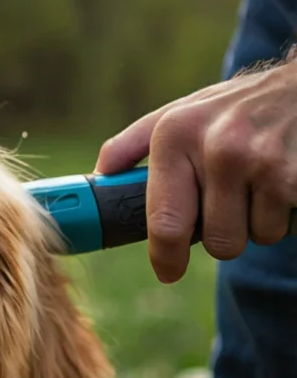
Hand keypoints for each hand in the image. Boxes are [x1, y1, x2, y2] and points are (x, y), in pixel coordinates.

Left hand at [95, 58, 296, 282]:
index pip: (164, 222)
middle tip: (232, 201)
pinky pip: (286, 226)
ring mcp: (263, 161)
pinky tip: (286, 180)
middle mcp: (218, 148)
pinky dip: (287, 212)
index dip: (166, 258)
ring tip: (262, 182)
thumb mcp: (181, 112)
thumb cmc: (236, 106)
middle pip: (217, 243)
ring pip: (256, 237)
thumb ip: (134, 143)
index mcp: (176, 136)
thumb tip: (100, 175)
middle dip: (226, 233)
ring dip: (260, 221)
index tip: (168, 271)